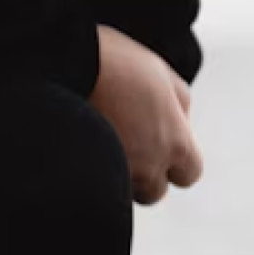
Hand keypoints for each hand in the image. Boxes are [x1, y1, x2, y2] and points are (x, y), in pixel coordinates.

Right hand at [89, 24, 203, 205]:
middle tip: (130, 144)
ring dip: (119, 175)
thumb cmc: (116, 63)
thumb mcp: (161, 74)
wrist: (64, 65)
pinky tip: (84, 147)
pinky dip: (94, 173)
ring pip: (123, 192)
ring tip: (103, 143)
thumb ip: (179, 105)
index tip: (163, 145)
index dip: (178, 162)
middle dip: (145, 174)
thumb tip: (180, 123)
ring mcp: (114, 176)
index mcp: (175, 143)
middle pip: (154, 191)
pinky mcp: (83, 177)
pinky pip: (95, 187)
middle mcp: (147, 167)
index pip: (189, 174)